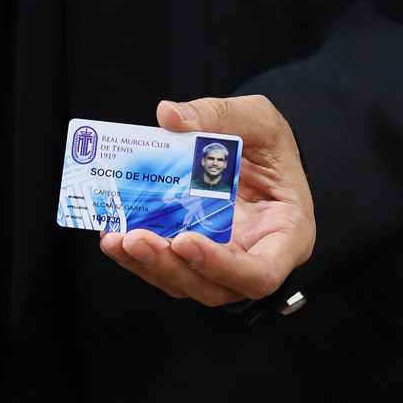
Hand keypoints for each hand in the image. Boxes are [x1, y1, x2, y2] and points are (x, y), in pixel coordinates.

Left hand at [99, 96, 314, 306]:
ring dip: (147, 266)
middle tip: (135, 237)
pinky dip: (139, 258)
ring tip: (116, 238)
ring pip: (186, 283)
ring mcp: (223, 263)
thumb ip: (220, 115)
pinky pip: (168, 268)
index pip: (261, 273)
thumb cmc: (272, 146)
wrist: (257, 154)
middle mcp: (256, 258)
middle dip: (171, 266)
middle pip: (215, 287)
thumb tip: (170, 115)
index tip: (186, 241)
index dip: (222, 266)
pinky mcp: (195, 258)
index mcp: (288, 235)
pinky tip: (114, 235)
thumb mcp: (259, 120)